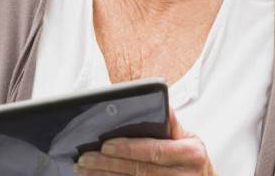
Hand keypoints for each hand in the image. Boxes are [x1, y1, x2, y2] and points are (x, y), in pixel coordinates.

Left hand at [74, 109, 212, 174]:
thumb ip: (172, 123)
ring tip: (83, 169)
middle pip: (139, 170)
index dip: (129, 148)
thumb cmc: (191, 158)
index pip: (154, 150)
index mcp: (190, 154)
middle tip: (84, 158)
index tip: (105, 145)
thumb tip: (163, 105)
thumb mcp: (188, 138)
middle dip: (108, 164)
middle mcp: (182, 175)